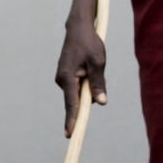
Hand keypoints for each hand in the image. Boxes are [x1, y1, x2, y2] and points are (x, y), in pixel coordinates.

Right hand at [55, 20, 107, 137]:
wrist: (79, 27)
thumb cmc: (89, 43)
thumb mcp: (98, 62)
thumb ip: (98, 83)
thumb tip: (100, 102)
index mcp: (67, 78)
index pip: (72, 104)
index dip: (73, 119)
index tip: (71, 134)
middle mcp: (61, 80)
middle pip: (77, 99)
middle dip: (89, 94)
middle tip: (95, 69)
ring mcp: (63, 77)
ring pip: (79, 91)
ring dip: (89, 85)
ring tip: (94, 63)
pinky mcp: (66, 75)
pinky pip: (78, 85)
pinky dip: (87, 81)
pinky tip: (91, 66)